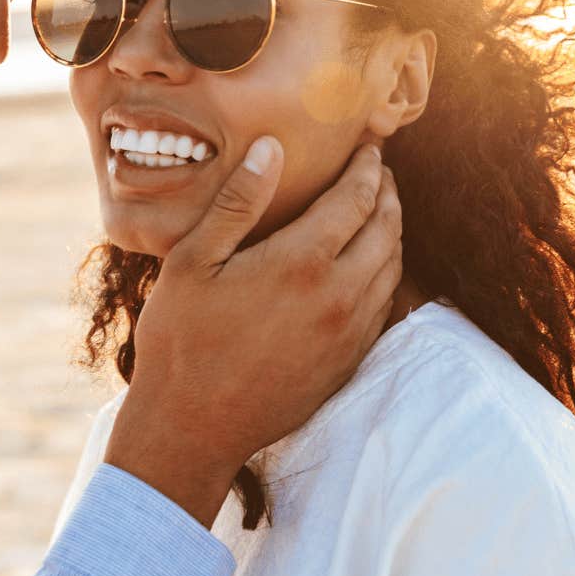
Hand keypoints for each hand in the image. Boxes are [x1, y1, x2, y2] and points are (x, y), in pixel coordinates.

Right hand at [104, 137, 401, 525]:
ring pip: (393, 267)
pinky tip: (368, 264)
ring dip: (391, 231)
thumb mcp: (193, 262)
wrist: (192, 429)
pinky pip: (384, 305)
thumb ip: (237, 202)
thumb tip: (271, 148)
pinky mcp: (349, 362)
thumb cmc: (181, 341)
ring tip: (377, 209)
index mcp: (303, 262)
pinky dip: (386, 272)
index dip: (368, 166)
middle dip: (387, 193)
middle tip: (378, 171)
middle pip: (387, 228)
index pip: (358, 198)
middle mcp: (340, 296)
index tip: (369, 146)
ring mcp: (350, 333)